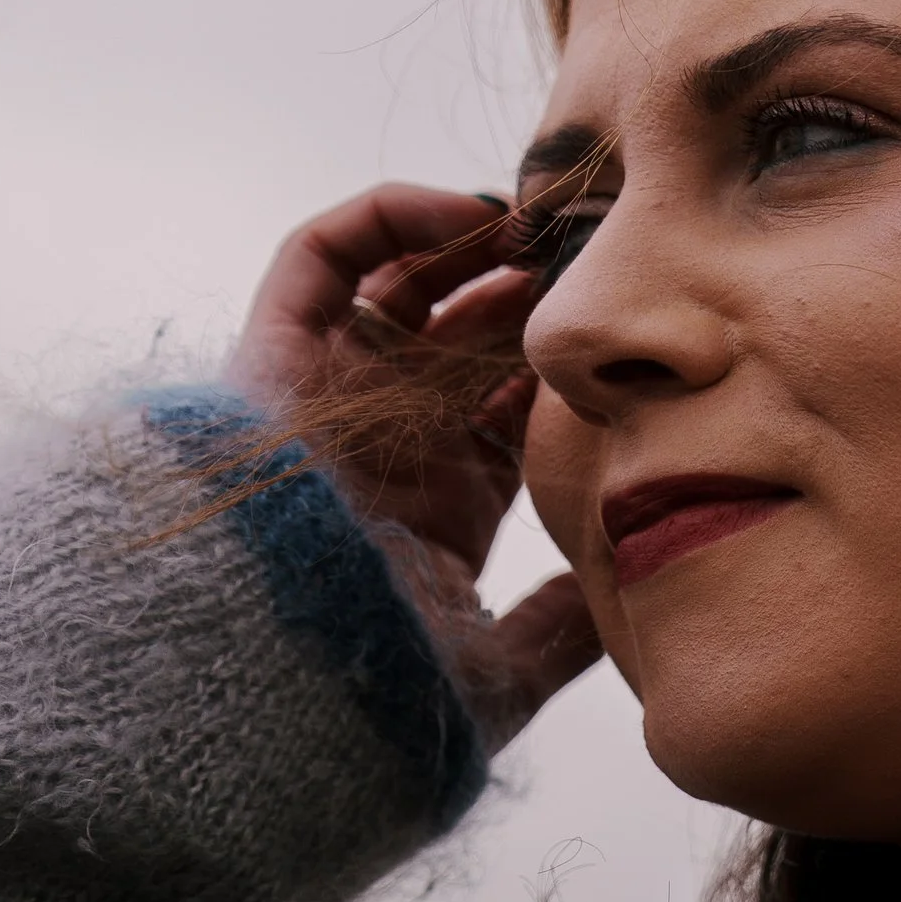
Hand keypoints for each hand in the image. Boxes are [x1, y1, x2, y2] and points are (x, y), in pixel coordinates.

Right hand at [226, 182, 600, 744]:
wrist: (277, 669)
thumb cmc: (383, 684)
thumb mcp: (495, 666)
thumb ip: (559, 632)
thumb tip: (625, 607)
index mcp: (448, 501)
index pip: (517, 405)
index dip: (570, 360)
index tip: (627, 329)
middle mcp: (391, 438)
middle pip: (469, 335)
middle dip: (532, 293)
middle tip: (598, 259)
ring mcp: (333, 393)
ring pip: (405, 285)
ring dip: (476, 246)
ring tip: (546, 230)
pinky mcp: (273, 354)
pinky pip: (322, 255)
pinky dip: (392, 217)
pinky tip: (475, 219)